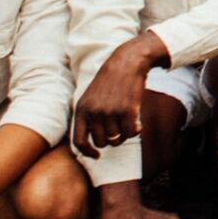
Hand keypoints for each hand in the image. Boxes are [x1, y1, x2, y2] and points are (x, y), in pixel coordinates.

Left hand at [72, 41, 155, 157]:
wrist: (127, 63)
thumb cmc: (110, 82)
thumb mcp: (90, 97)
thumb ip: (88, 118)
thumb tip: (91, 145)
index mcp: (81, 110)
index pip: (79, 142)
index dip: (87, 153)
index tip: (96, 155)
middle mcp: (94, 113)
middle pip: (101, 142)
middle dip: (111, 140)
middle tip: (118, 130)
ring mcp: (110, 112)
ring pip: (116, 139)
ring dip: (124, 135)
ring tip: (128, 124)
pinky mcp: (127, 110)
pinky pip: (130, 133)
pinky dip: (135, 132)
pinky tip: (138, 125)